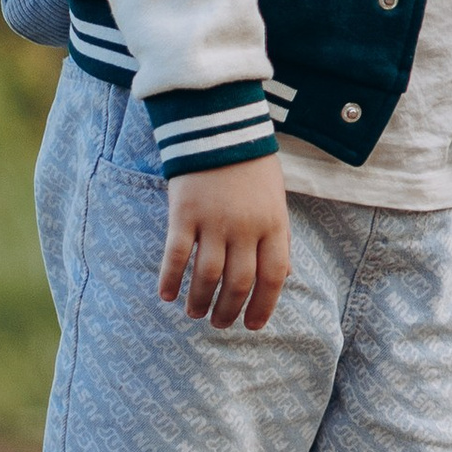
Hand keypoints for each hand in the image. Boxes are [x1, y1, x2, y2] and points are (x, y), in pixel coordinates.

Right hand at [158, 158, 290, 329]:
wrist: (220, 126)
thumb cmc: (251, 166)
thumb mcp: (276, 199)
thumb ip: (279, 237)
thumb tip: (283, 275)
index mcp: (273, 223)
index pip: (273, 276)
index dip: (263, 306)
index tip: (252, 325)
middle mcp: (245, 226)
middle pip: (239, 282)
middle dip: (229, 310)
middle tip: (219, 323)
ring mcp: (213, 220)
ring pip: (207, 275)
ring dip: (200, 300)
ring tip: (195, 312)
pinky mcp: (184, 212)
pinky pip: (176, 255)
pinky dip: (170, 279)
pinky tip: (167, 295)